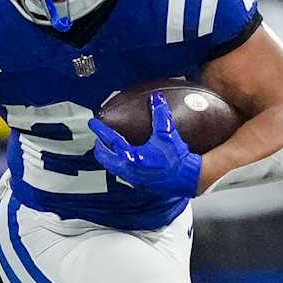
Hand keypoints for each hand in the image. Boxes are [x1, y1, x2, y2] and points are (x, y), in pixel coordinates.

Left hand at [88, 92, 202, 197]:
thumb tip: (156, 98)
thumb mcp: (167, 133)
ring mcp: (133, 178)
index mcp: (131, 156)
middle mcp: (128, 169)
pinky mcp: (139, 184)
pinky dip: (117, 165)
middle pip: (105, 157)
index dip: (100, 129)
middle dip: (99, 146)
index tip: (93, 122)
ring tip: (106, 150)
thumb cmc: (177, 157)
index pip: (110, 140)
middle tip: (98, 138)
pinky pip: (122, 174)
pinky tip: (123, 162)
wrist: (188, 178)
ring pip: (111, 167)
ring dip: (107, 157)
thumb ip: (160, 114)